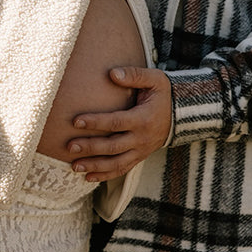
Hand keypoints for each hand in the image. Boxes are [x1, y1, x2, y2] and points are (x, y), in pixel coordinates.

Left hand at [68, 66, 172, 181]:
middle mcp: (141, 139)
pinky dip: (105, 175)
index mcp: (143, 119)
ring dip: (94, 166)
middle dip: (90, 148)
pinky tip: (88, 178)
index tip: (76, 121)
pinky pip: (122, 170)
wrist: (182, 114)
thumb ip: (134, 75)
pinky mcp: (139, 157)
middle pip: (112, 146)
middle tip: (70, 147)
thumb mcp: (155, 80)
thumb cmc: (163, 94)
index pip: (115, 122)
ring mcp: (141, 151)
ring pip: (116, 163)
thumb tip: (112, 73)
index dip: (95, 122)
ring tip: (74, 166)